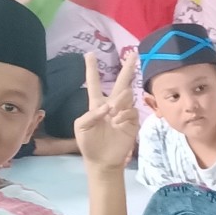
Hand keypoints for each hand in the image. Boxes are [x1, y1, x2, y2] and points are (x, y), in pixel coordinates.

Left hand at [73, 52, 138, 169]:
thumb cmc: (89, 143)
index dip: (92, 69)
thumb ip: (91, 113)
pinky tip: (118, 123)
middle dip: (128, 68)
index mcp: (96, 104)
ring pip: (126, 96)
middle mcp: (112, 105)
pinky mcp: (132, 121)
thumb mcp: (81, 127)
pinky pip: (131, 111)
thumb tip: (109, 107)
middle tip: (134, 54)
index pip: (94, 83)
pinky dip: (124, 115)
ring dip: (120, 101)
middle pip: (121, 83)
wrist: (102, 161)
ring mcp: (123, 113)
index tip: (90, 54)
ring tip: (113, 112)